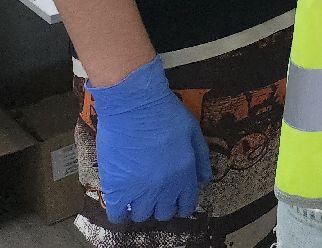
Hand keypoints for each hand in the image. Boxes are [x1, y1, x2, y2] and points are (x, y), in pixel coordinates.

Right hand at [87, 56, 210, 222]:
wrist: (134, 106)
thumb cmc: (165, 114)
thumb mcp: (193, 131)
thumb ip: (201, 157)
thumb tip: (204, 179)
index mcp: (185, 173)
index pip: (187, 204)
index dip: (182, 205)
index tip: (176, 202)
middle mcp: (164, 187)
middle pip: (164, 213)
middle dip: (162, 207)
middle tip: (156, 195)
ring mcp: (139, 190)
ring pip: (142, 215)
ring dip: (141, 208)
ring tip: (138, 195)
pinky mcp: (116, 188)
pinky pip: (117, 214)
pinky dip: (119, 212)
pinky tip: (121, 202)